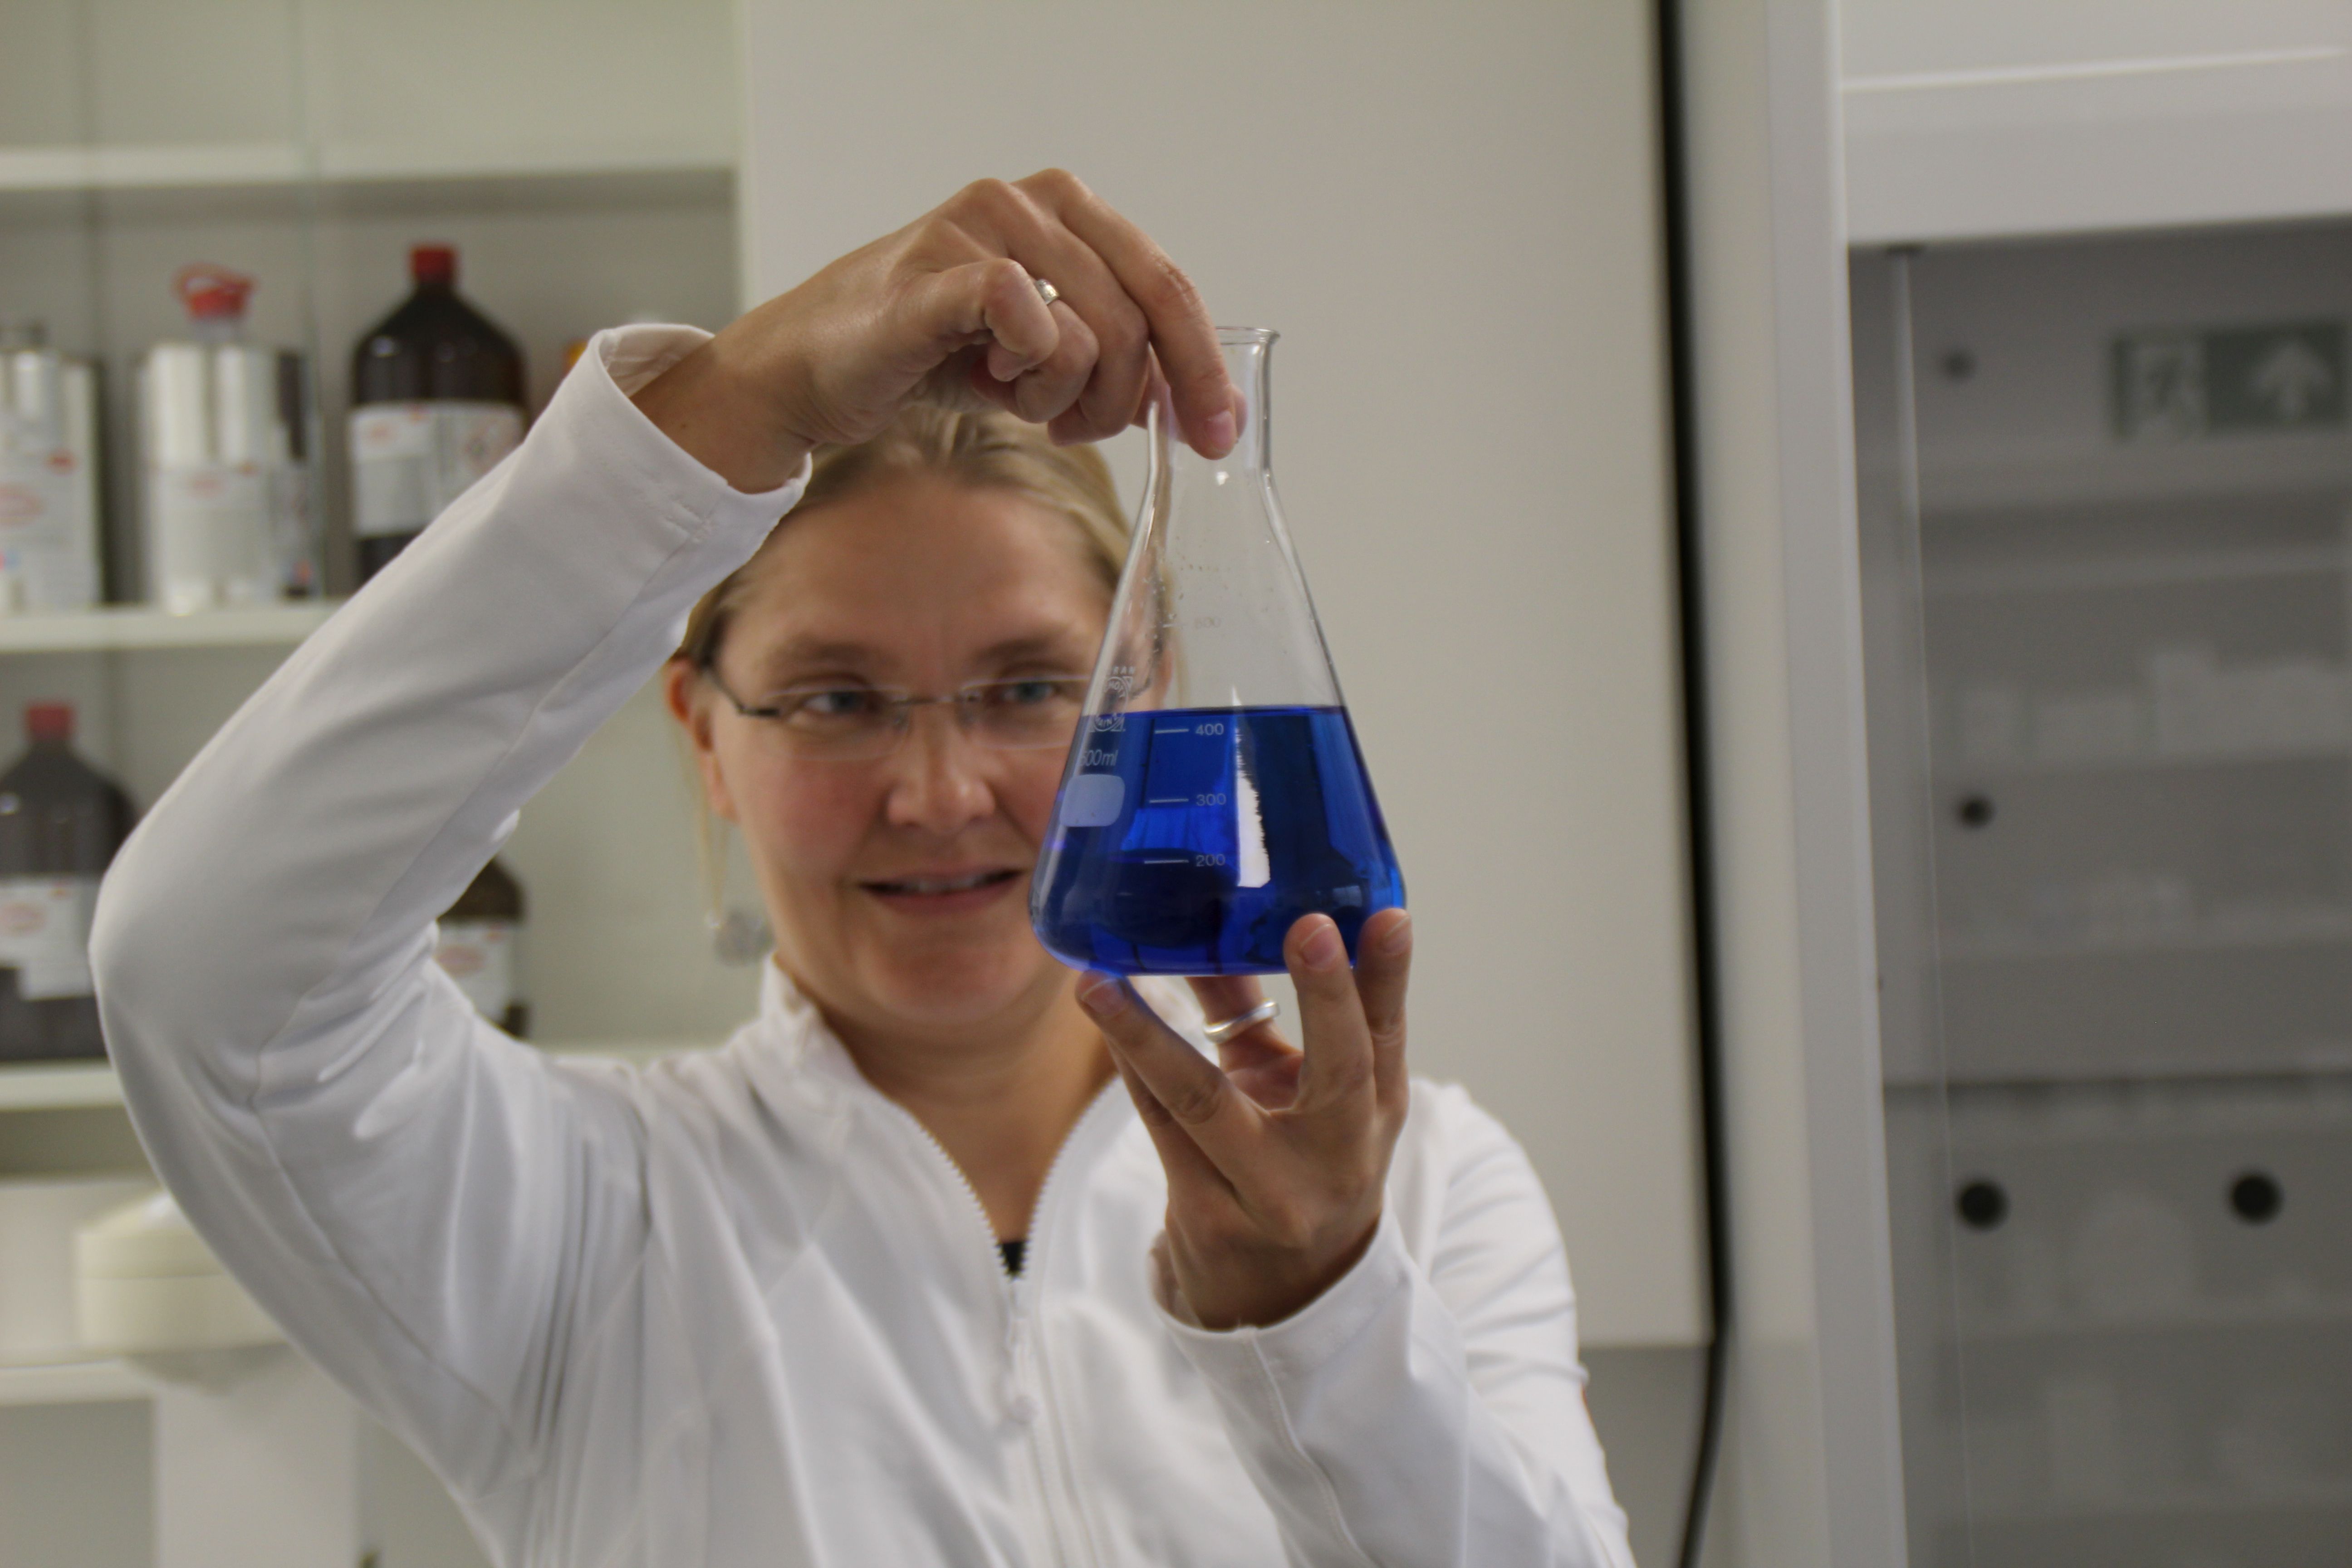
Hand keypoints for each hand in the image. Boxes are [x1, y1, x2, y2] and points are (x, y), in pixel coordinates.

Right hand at [631, 170, 1241, 490]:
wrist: (814, 374)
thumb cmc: (927, 357)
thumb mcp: (1042, 362)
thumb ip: (1116, 364)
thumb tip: (1193, 400)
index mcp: (1067, 209)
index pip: (1168, 284)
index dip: (1201, 365)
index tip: (1216, 432)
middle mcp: (1026, 202)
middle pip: (1139, 312)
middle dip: (1131, 395)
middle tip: (1083, 428)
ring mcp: (977, 227)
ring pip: (1087, 328)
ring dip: (1063, 393)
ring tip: (1014, 395)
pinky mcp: (931, 271)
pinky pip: (1018, 309)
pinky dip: (1024, 362)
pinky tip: (991, 376)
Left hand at [1076, 908, 1413, 1329]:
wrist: (1281, 1295)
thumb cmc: (1296, 1164)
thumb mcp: (1299, 1092)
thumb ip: (1260, 1013)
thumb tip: (1210, 927)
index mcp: (1375, 1113)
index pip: (1387, 1035)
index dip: (1389, 976)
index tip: (1388, 916)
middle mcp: (1338, 1156)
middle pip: (1341, 1073)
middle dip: (1326, 997)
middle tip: (1307, 926)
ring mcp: (1273, 1196)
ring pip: (1207, 1101)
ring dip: (1146, 1034)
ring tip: (1099, 981)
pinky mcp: (1208, 1220)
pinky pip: (1159, 1125)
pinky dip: (1130, 1063)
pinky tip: (1103, 1015)